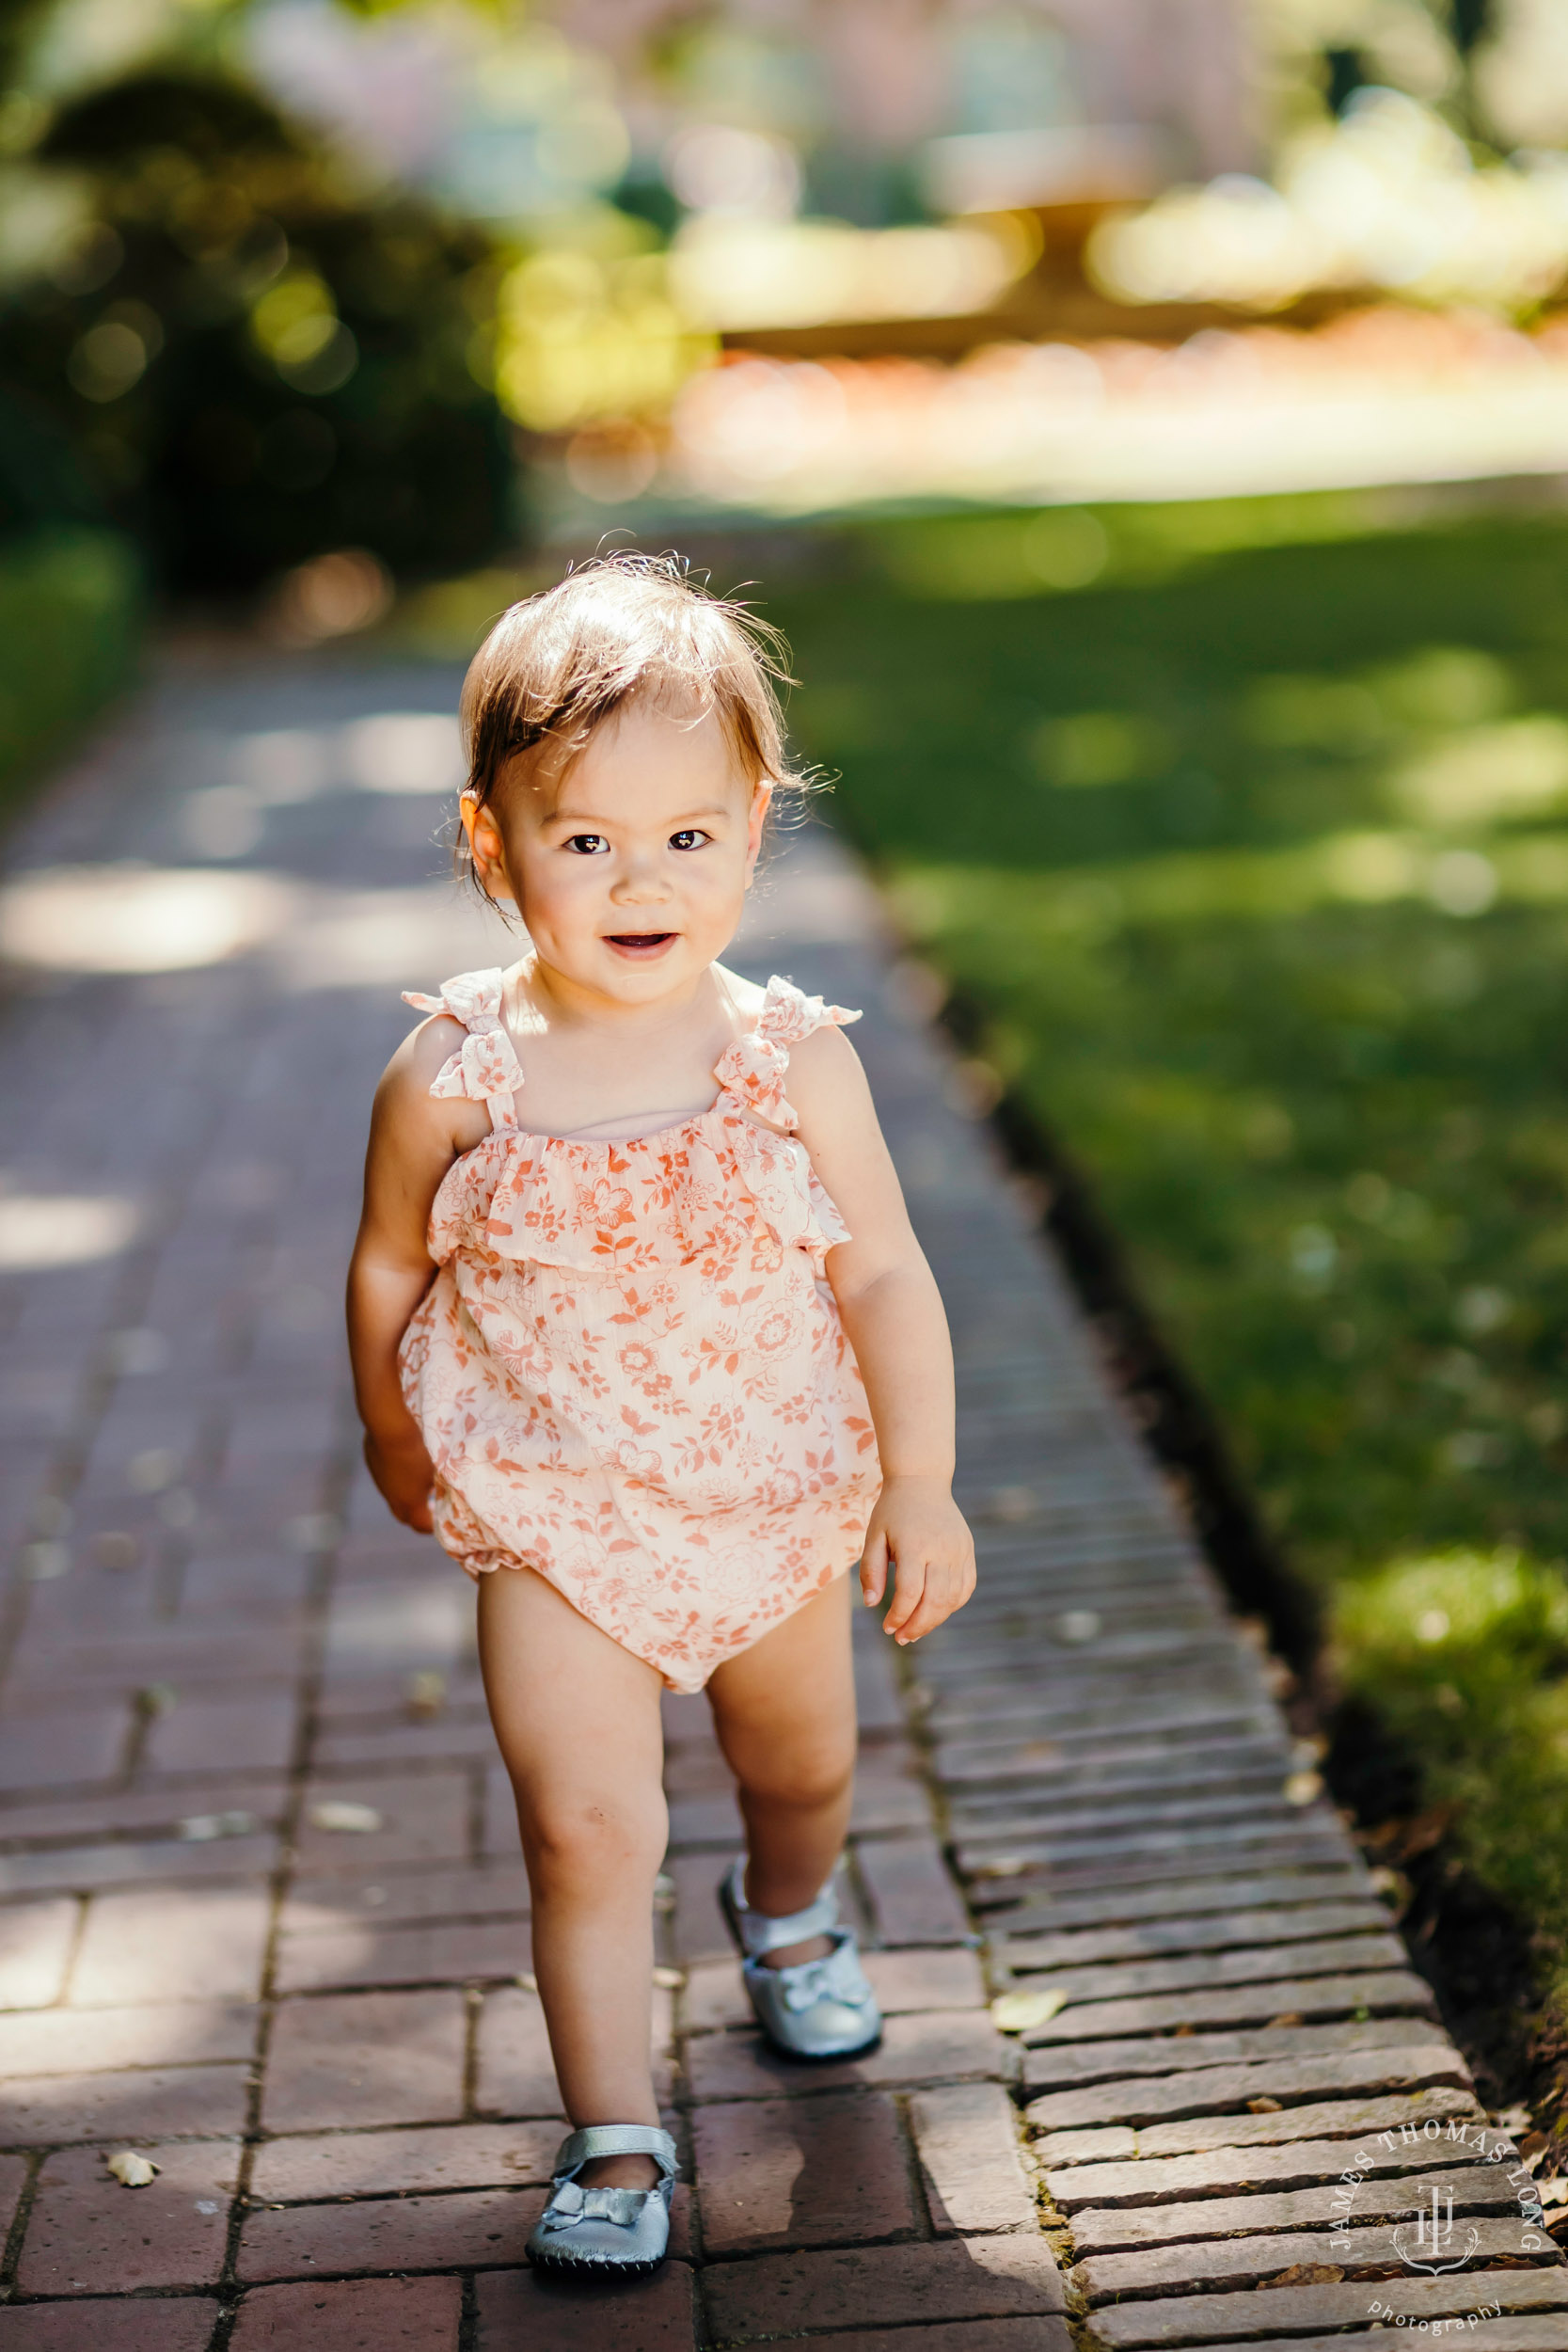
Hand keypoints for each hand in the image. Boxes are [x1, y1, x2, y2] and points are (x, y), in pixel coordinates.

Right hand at [364, 1427, 435, 1533]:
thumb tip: (444, 1489)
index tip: (441, 1521)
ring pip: (393, 1497)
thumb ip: (441, 1485)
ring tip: (420, 1485)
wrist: (391, 1428)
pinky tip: (405, 1466)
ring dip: (406, 1496)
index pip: (421, 1525)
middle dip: (417, 1515)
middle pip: (404, 1516)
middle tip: (431, 1508)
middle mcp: (392, 1497)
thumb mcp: (438, 1470)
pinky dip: (396, 1479)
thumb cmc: (421, 1451)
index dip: (432, 1526)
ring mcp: (381, 1482)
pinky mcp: (373, 1466)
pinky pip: (386, 1480)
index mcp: (410, 1503)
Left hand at [859, 1475, 975, 1644]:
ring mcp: (959, 1551)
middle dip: (917, 1626)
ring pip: (952, 1599)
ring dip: (934, 1620)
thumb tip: (872, 1605)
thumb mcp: (873, 1536)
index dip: (899, 1616)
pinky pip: (965, 1588)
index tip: (887, 1627)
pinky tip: (935, 1611)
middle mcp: (942, 1549)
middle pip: (935, 1601)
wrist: (922, 1481)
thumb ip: (871, 1570)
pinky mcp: (968, 1551)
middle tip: (901, 1638)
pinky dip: (952, 1605)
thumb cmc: (892, 1511)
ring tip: (915, 1630)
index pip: (910, 1593)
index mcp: (915, 1545)